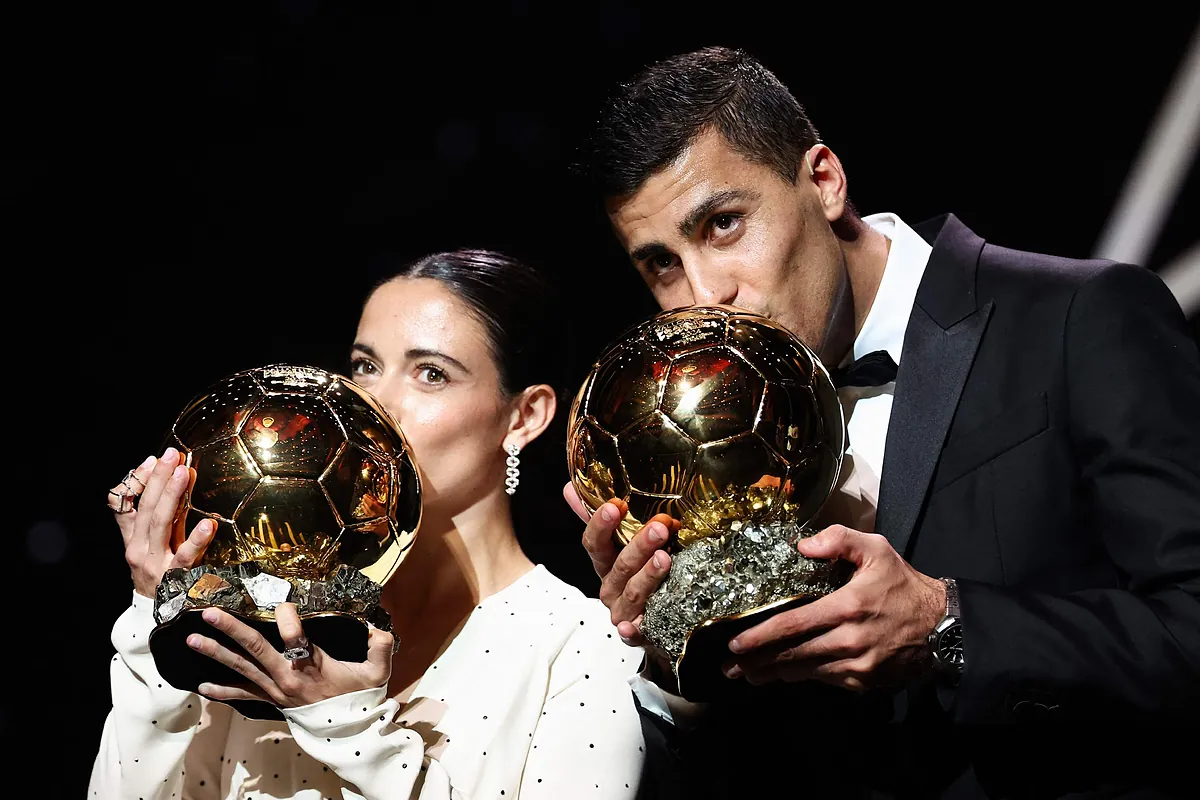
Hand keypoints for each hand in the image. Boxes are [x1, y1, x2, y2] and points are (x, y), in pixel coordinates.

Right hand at [111, 448, 214, 597]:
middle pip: (147, 509)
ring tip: (185, 474)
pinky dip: (197, 540)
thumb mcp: (146, 544)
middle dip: (160, 480)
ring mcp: (156, 564)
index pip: (128, 504)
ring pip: (161, 526)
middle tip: (174, 456)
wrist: (157, 619)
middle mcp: (139, 549)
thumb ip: (147, 514)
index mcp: (132, 539)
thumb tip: (155, 474)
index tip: (157, 459)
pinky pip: (186, 557)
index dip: (141, 481)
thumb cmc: (155, 573)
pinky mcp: (175, 579)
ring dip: (173, 497)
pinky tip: (208, 524)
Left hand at [188, 603, 393, 707]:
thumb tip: (377, 625)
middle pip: (255, 649)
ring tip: (193, 640)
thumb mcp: (377, 672)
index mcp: (311, 666)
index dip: (287, 619)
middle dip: (231, 629)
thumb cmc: (360, 698)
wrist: (348, 733)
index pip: (295, 638)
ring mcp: (275, 690)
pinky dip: (221, 691)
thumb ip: (380, 646)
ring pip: (242, 668)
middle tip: (209, 613)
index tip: (282, 602)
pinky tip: (202, 685)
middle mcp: (287, 677)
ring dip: (216, 653)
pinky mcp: (271, 700)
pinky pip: (242, 695)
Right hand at [565, 483, 674, 647]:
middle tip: (660, 527)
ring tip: (665, 558)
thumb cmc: (639, 575)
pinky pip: (633, 633)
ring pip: (632, 592)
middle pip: (619, 566)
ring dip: (647, 575)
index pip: (594, 543)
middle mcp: (610, 587)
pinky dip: (631, 630)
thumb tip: (570, 486)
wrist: (658, 620)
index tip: (617, 505)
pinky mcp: (639, 633)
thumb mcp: (621, 544)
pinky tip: (631, 626)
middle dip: (638, 545)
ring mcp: (623, 611)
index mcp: (605, 563)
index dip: (601, 524)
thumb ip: (599, 518)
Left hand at [723, 525, 945, 691]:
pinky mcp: (863, 681)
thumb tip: (802, 545)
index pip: (794, 624)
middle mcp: (849, 640)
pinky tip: (786, 671)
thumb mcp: (876, 549)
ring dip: (774, 673)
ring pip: (806, 671)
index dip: (761, 636)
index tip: (736, 644)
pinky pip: (824, 679)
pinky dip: (803, 675)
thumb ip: (839, 539)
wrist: (942, 626)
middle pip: (793, 655)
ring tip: (748, 674)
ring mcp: (856, 665)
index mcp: (847, 607)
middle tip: (729, 667)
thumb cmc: (903, 585)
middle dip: (757, 662)